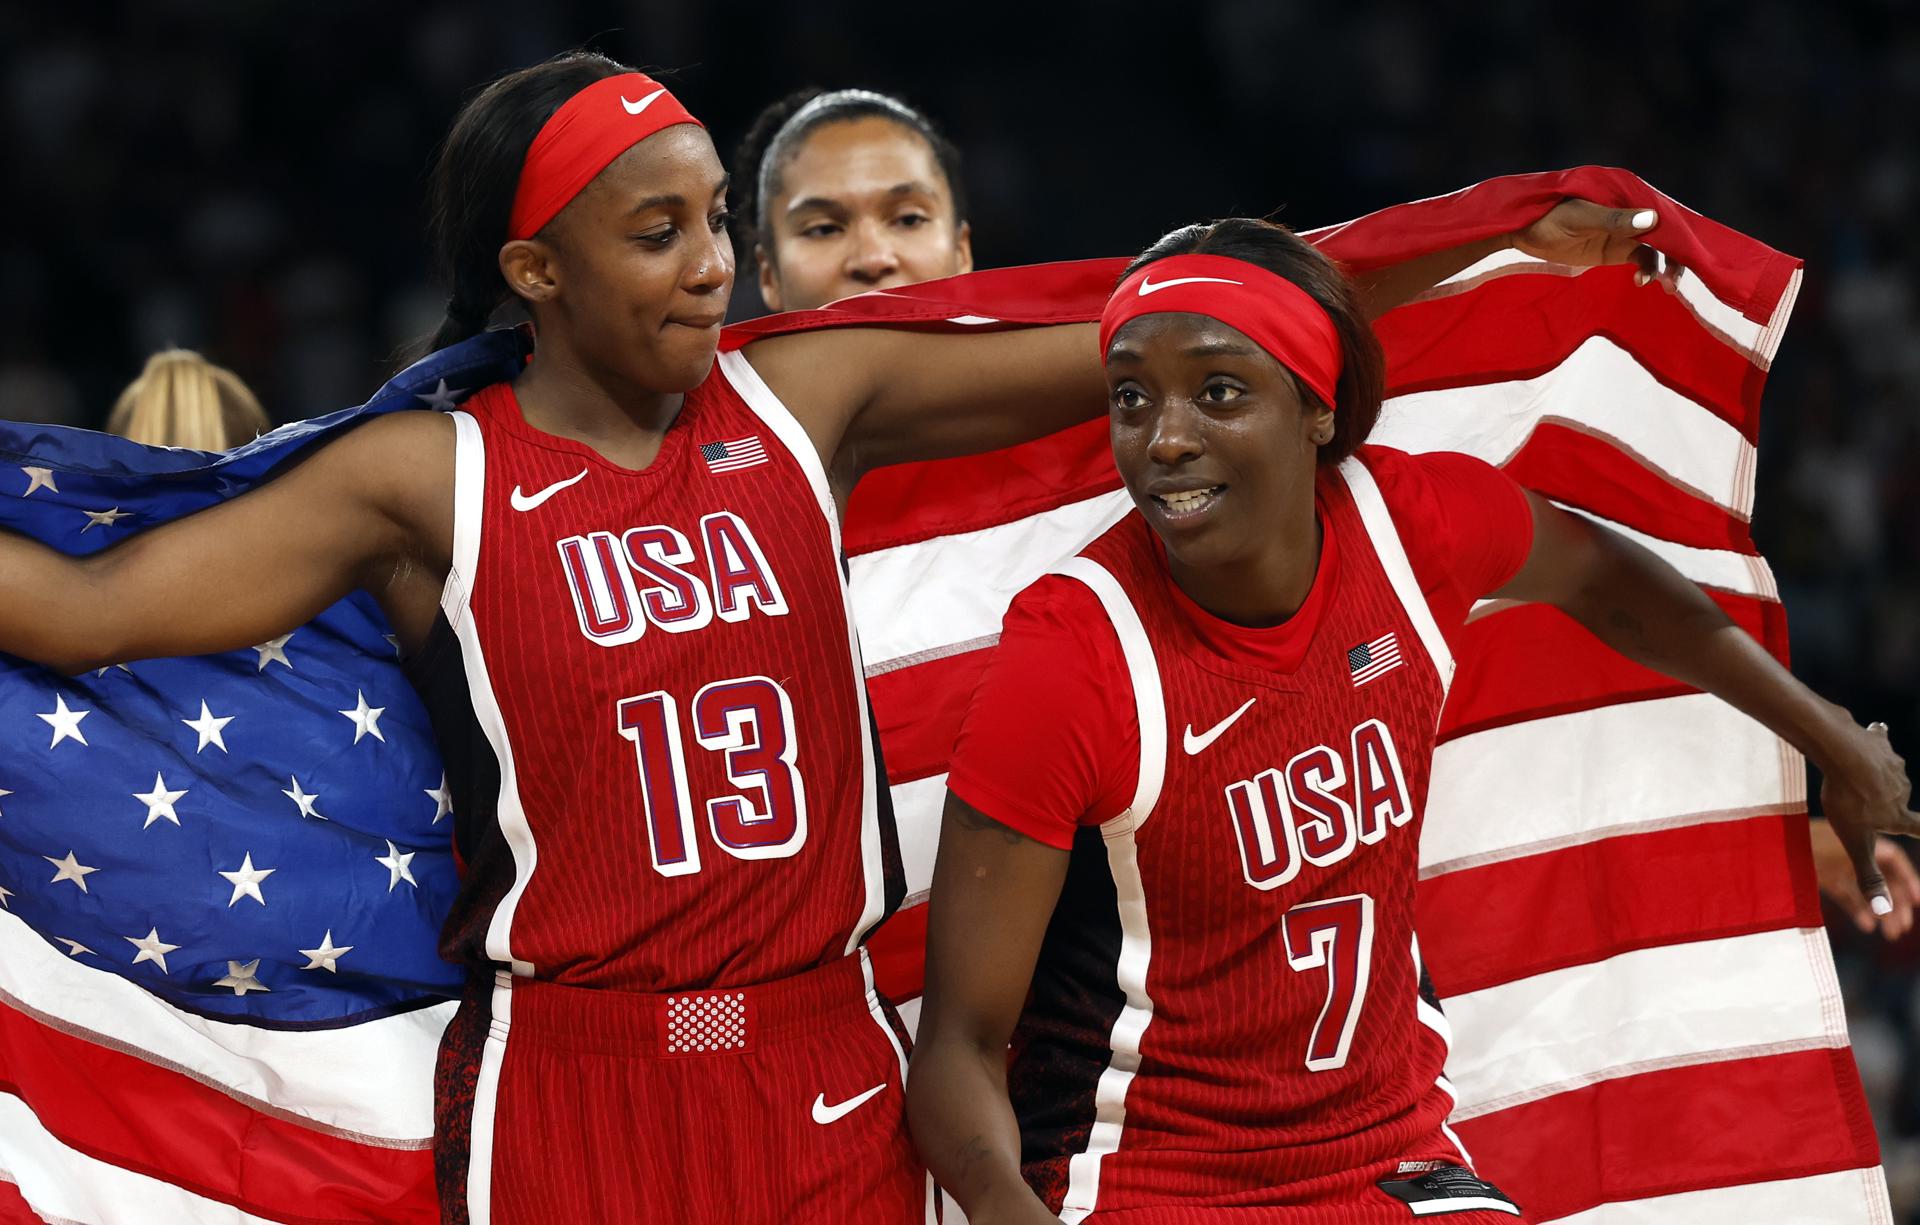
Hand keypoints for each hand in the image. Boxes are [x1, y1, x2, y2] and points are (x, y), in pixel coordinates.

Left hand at [1512, 198, 1672, 285]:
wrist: (1523, 232)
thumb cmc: (1549, 218)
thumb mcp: (1581, 219)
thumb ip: (1614, 220)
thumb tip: (1652, 219)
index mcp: (1627, 196)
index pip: (1663, 212)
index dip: (1680, 231)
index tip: (1690, 252)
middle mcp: (1632, 212)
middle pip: (1666, 232)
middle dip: (1678, 254)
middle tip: (1677, 278)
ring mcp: (1625, 232)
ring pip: (1657, 248)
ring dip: (1665, 266)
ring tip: (1667, 286)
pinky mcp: (1616, 250)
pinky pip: (1641, 260)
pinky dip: (1647, 271)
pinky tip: (1641, 282)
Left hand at [1811, 817, 1919, 938]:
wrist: (1769, 839)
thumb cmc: (1806, 841)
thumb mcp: (1840, 860)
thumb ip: (1864, 885)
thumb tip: (1882, 913)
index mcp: (1861, 839)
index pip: (1894, 860)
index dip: (1908, 880)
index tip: (1918, 901)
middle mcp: (1852, 852)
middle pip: (1883, 879)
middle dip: (1896, 903)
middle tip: (1903, 927)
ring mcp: (1836, 864)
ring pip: (1865, 890)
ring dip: (1879, 912)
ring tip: (1890, 934)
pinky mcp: (1822, 875)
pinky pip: (1845, 894)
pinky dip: (1856, 909)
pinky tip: (1866, 926)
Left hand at [1819, 721, 1919, 920]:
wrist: (1842, 752)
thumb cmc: (1847, 800)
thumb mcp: (1854, 842)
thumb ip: (1867, 875)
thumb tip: (1882, 911)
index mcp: (1898, 814)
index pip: (1919, 828)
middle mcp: (1903, 789)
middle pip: (1891, 800)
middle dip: (1878, 802)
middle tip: (1855, 801)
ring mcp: (1892, 764)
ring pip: (1882, 773)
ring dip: (1870, 776)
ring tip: (1850, 777)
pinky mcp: (1879, 742)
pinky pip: (1876, 743)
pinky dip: (1871, 742)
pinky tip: (1866, 735)